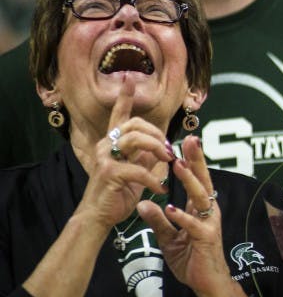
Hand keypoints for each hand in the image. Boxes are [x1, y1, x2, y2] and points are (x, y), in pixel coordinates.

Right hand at [78, 74, 175, 229]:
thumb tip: (161, 149)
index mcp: (113, 142)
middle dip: (157, 133)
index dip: (125, 97)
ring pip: (135, 139)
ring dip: (157, 148)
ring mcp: (106, 158)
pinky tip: (161, 189)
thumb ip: (146, 158)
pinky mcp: (109, 173)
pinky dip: (154, 179)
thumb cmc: (118, 194)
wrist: (99, 217)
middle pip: (135, 124)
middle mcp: (106, 145)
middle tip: (170, 150)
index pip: (120, 115)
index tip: (129, 79)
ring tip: (168, 161)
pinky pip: (137, 169)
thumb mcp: (137, 173)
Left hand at [137, 135, 232, 296]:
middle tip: (190, 140)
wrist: (206, 284)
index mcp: (200, 209)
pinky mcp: (207, 238)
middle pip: (203, 181)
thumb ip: (158, 220)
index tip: (185, 142)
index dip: (192, 161)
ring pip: (201, 197)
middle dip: (196, 160)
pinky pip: (194, 225)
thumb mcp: (168, 238)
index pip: (196, 180)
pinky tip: (170, 208)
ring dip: (189, 181)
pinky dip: (182, 216)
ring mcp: (209, 224)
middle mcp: (208, 212)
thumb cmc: (191, 259)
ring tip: (179, 165)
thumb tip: (142, 203)